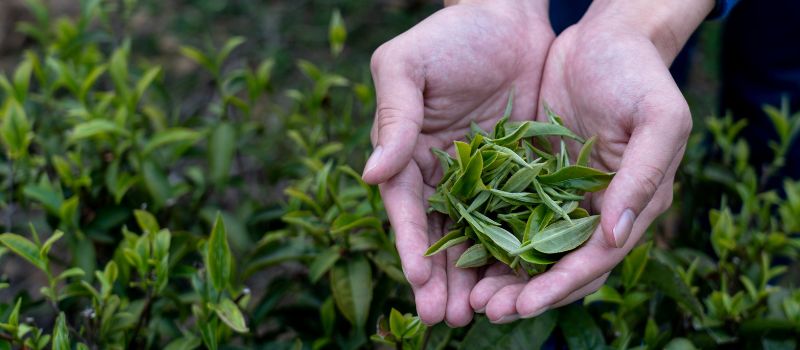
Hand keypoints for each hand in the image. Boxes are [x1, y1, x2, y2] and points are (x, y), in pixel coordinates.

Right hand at [362, 0, 552, 325]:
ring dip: (475, 277)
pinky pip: (517, 217)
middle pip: (439, 234)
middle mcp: (441, 175)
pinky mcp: (519, 175)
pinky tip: (521, 279)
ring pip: (476, 236)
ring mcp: (481, 178)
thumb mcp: (408, 68)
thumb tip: (371, 175)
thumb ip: (394, 120)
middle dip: (440, 278)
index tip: (417, 278)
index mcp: (406, 154)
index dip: (410, 244)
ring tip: (480, 315)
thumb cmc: (448, 36)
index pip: (405, 207)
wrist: (506, 15)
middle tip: (448, 319)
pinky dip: (515, 250)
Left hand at [469, 0, 711, 322]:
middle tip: (485, 310)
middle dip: (524, 292)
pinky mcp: (534, 176)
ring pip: (530, 247)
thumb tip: (615, 238)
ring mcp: (563, 196)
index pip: (593, 260)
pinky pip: (509, 213)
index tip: (522, 306)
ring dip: (502, 274)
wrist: (605, 39)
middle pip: (558, 264)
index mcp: (631, 206)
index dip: (558, 285)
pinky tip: (461, 251)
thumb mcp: (658, 120)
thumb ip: (642, 178)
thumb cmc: (639, 75)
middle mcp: (596, 209)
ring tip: (469, 295)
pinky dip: (488, 235)